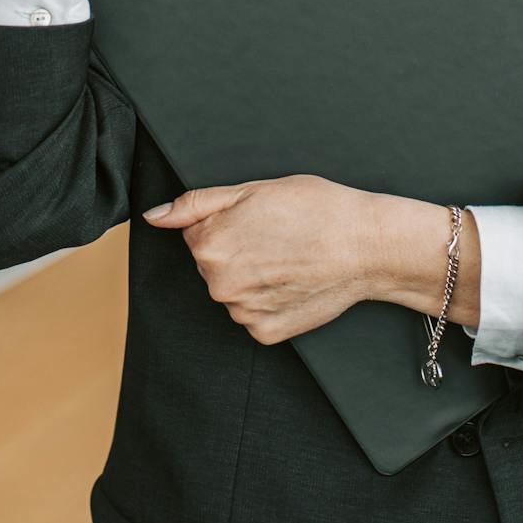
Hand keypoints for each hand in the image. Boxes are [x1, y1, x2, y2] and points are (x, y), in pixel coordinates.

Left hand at [144, 175, 387, 344]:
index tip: (259, 219)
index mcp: (209, 245)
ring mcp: (242, 312)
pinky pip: (253, 314)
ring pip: (232, 289)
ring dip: (251, 276)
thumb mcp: (254, 189)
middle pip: (212, 263)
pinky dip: (268, 300)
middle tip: (277, 236)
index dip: (229, 222)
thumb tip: (156, 216)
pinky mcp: (265, 333)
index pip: (197, 233)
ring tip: (289, 258)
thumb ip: (196, 203)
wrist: (366, 246)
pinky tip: (293, 282)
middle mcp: (219, 284)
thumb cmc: (317, 209)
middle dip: (236, 249)